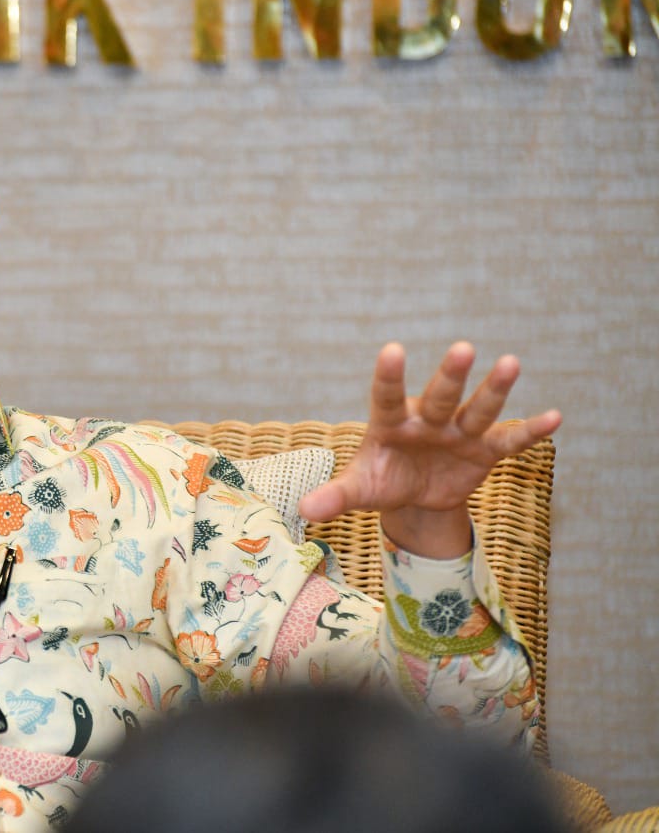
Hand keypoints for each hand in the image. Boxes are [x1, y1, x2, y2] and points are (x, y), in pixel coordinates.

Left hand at [297, 342, 561, 558]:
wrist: (414, 495)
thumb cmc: (381, 481)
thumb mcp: (358, 490)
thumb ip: (334, 497)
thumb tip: (304, 511)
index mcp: (390, 423)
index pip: (386, 396)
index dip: (389, 376)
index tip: (392, 350)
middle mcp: (427, 420)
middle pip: (440, 395)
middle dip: (450, 375)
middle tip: (462, 348)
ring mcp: (458, 433)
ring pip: (477, 408)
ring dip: (494, 389)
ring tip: (510, 362)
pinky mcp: (483, 451)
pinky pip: (510, 440)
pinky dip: (531, 432)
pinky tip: (555, 417)